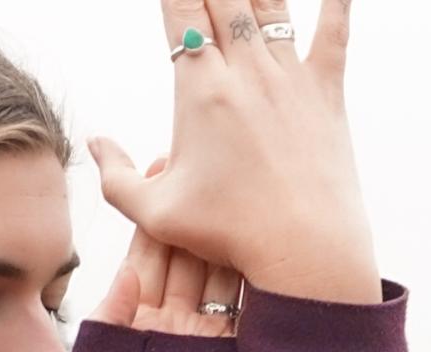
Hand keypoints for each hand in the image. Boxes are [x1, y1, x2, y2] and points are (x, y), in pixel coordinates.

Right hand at [88, 0, 381, 303]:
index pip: (181, 11)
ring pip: (270, 8)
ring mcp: (290, 78)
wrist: (304, 248)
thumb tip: (94, 142)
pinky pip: (334, 33)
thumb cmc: (228, 234)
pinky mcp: (327, 93)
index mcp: (200, 91)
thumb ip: (115, 176)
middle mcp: (246, 72)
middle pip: (223, 0)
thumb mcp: (154, 213)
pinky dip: (336, 5)